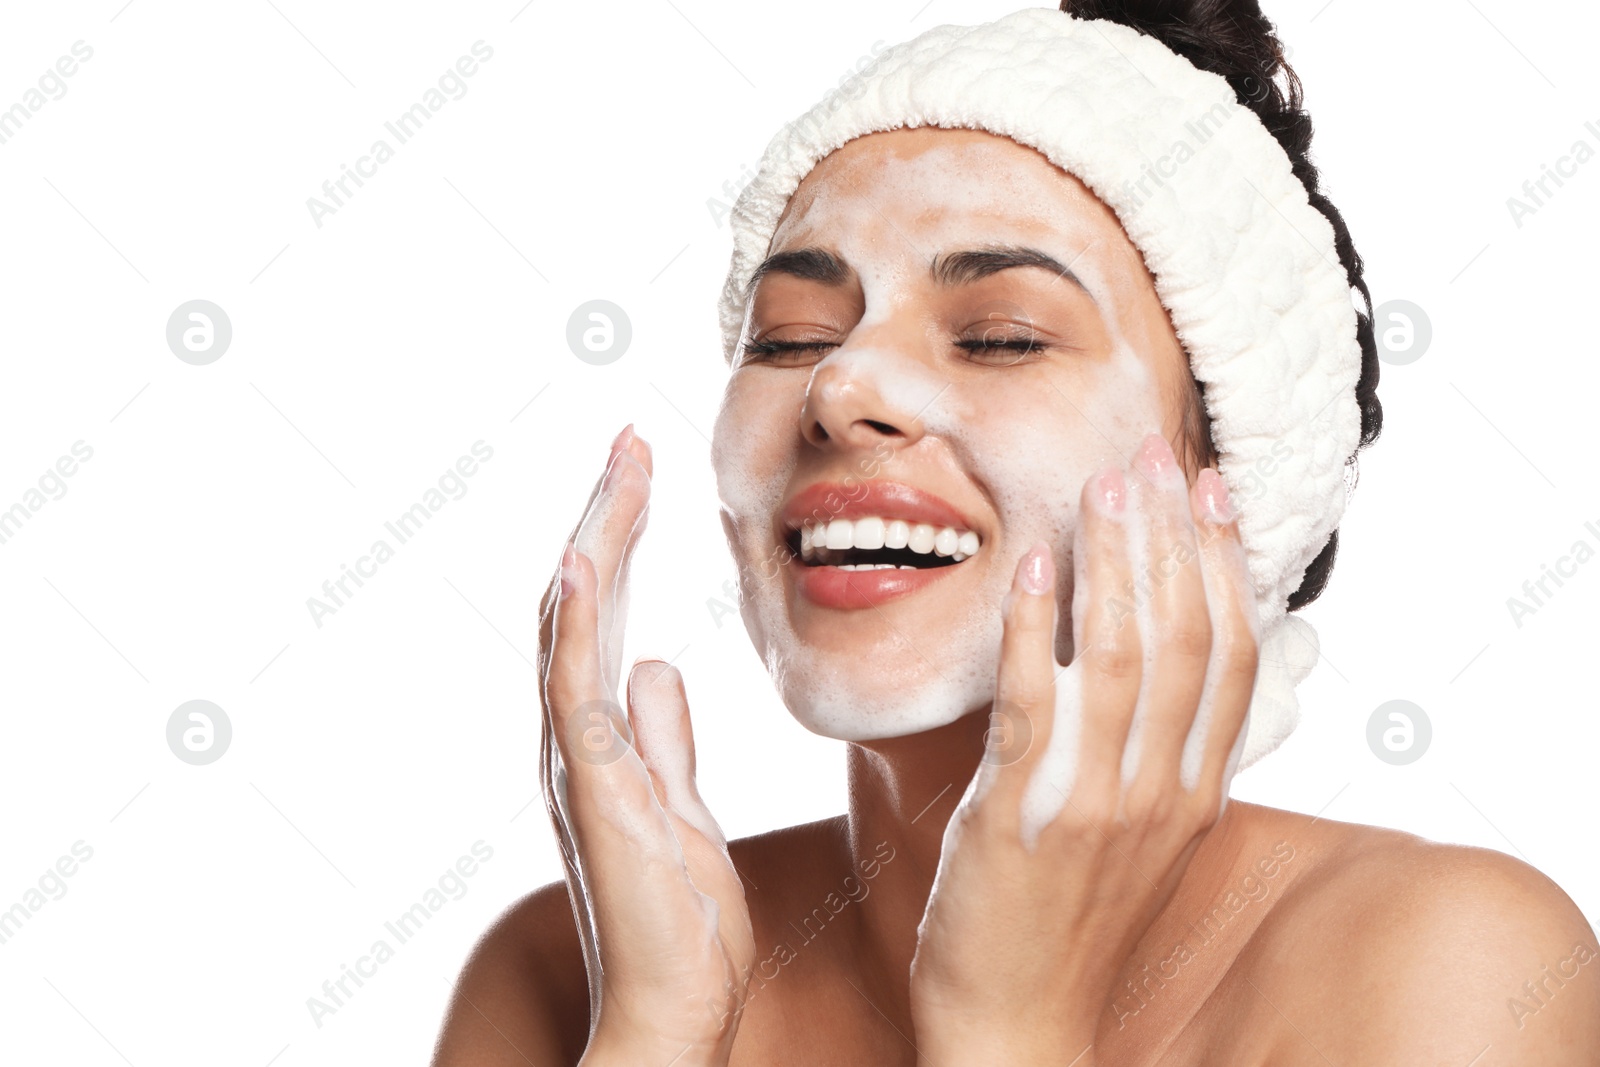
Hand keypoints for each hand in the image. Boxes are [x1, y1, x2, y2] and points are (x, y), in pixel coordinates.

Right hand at [538, 427, 755, 1066]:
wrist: (672, 1008)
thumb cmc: (680, 918)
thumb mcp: (683, 805)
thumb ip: (663, 738)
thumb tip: (657, 667)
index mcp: (600, 737)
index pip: (604, 616)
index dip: (619, 540)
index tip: (641, 472)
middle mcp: (574, 740)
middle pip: (580, 606)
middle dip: (605, 519)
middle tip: (630, 442)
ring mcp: (577, 764)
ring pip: (569, 633)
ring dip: (592, 546)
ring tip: (615, 471)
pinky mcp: (595, 793)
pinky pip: (574, 696)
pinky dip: (576, 626)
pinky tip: (585, 565)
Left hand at [907, 432, 1260, 1062]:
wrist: (1019, 1022)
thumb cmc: (1069, 922)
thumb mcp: (1140, 839)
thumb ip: (1157, 756)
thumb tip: (1155, 665)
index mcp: (1195, 794)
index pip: (1232, 657)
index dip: (1225, 565)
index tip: (1212, 490)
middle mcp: (1162, 793)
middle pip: (1187, 639)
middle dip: (1172, 537)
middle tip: (1154, 456)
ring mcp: (1096, 804)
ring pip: (1125, 658)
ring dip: (1115, 563)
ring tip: (1102, 486)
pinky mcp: (1021, 813)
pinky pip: (1036, 702)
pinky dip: (1038, 627)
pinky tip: (1035, 565)